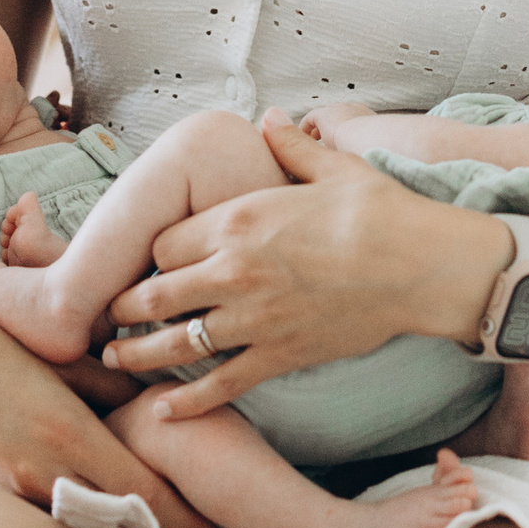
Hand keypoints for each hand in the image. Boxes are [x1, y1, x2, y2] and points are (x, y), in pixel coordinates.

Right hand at [0, 279, 226, 527]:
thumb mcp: (57, 359)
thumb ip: (108, 386)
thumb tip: (151, 403)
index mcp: (68, 434)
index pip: (143, 492)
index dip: (186, 522)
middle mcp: (43, 472)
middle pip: (118, 522)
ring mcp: (13, 490)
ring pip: (81, 523)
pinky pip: (45, 514)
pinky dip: (75, 521)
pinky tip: (97, 524)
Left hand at [99, 116, 507, 417]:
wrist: (418, 266)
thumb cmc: (378, 210)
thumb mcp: (331, 167)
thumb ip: (290, 147)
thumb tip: (270, 118)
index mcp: (239, 219)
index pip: (165, 243)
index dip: (151, 256)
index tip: (146, 264)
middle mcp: (234, 270)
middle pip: (156, 295)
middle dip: (127, 307)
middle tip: (109, 316)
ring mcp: (253, 318)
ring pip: (176, 343)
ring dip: (139, 354)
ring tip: (115, 359)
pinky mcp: (277, 356)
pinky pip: (220, 384)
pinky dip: (188, 401)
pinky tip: (163, 409)